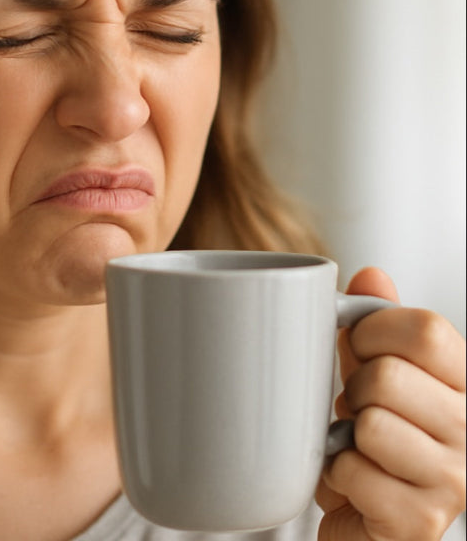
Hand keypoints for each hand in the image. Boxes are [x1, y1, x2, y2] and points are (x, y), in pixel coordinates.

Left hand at [316, 267, 465, 539]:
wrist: (370, 512)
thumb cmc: (373, 430)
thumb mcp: (374, 365)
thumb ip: (376, 319)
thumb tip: (371, 275)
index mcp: (465, 382)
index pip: (427, 330)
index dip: (373, 331)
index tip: (360, 346)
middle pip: (387, 376)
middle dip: (353, 387)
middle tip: (358, 406)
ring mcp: (454, 481)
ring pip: (370, 423)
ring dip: (345, 433)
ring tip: (357, 442)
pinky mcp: (421, 522)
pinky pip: (354, 471)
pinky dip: (337, 472)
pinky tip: (354, 478)